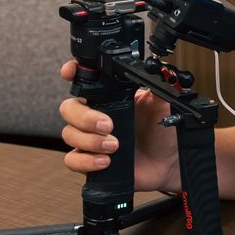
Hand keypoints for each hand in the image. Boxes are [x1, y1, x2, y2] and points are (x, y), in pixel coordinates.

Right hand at [57, 60, 180, 191]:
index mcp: (108, 97)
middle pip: (68, 108)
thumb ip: (158, 88)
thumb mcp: (162, 107)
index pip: (82, 80)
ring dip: (89, 140)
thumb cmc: (162, 134)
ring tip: (114, 146)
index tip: (70, 73)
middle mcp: (95, 115)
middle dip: (84, 117)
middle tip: (107, 125)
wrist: (166, 164)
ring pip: (68, 133)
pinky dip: (86, 160)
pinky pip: (73, 159)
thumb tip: (157, 71)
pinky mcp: (90, 160)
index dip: (71, 73)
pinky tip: (105, 161)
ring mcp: (90, 138)